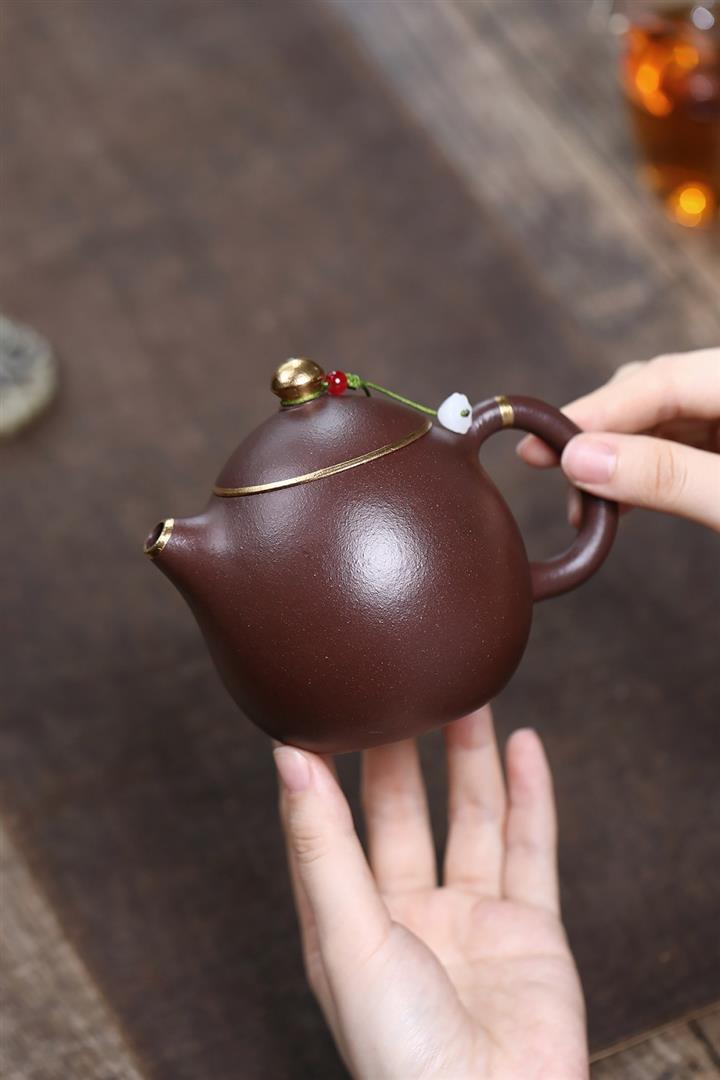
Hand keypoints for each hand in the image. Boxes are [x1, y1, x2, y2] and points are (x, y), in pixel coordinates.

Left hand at [274, 708, 587, 1079]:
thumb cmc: (400, 1049)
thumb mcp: (347, 936)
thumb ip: (322, 845)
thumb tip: (287, 761)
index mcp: (347, 921)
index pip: (328, 827)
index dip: (326, 769)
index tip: (324, 706)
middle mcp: (406, 913)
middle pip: (401, 811)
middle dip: (402, 749)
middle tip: (401, 685)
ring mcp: (469, 918)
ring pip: (469, 818)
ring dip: (469, 757)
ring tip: (466, 694)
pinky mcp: (528, 927)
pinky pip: (530, 847)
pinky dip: (531, 796)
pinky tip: (526, 745)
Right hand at [517, 348, 719, 530]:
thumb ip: (666, 476)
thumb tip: (580, 460)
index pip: (664, 377)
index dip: (599, 409)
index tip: (546, 443)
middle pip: (658, 390)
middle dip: (599, 431)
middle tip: (545, 461)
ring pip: (663, 420)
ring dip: (615, 458)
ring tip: (580, 501)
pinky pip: (679, 447)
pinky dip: (643, 472)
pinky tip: (616, 501)